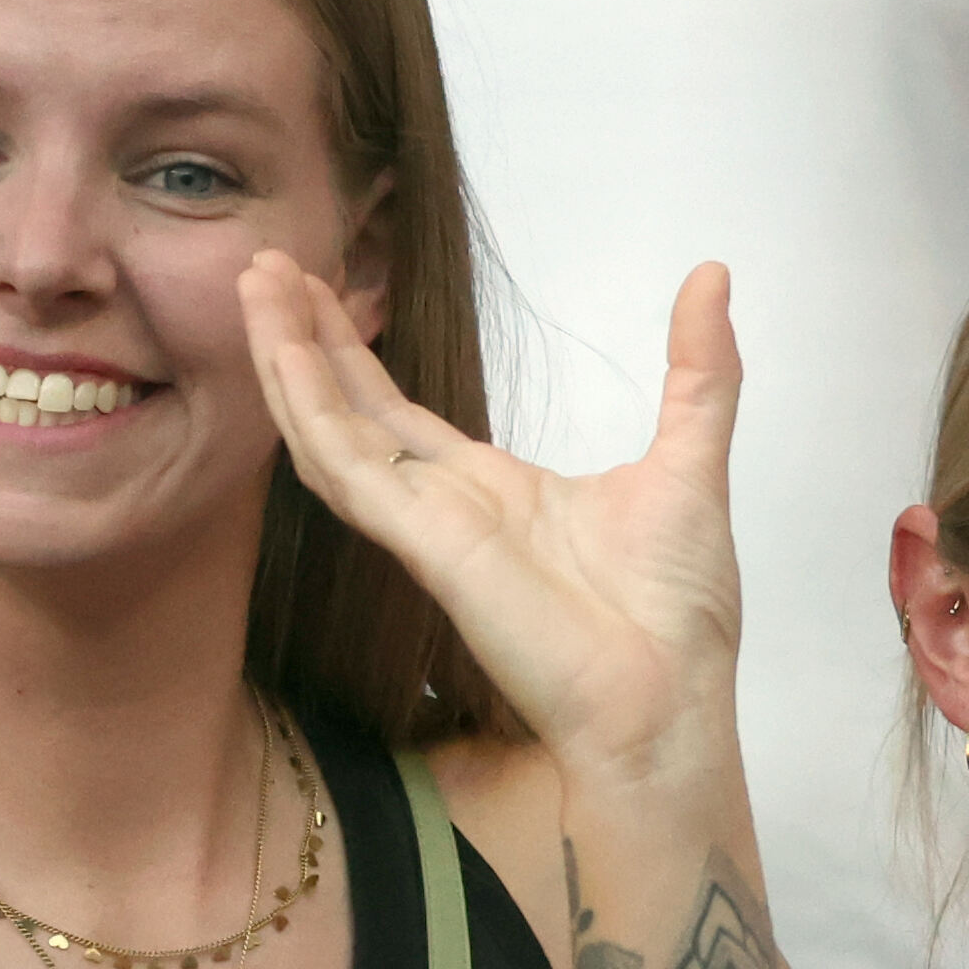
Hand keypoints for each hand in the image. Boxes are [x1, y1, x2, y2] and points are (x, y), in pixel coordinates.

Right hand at [241, 255, 749, 797]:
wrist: (670, 703)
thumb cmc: (679, 613)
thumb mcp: (693, 460)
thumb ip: (697, 370)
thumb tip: (712, 276)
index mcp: (494, 493)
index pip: (398, 411)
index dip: (354, 352)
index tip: (326, 286)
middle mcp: (446, 508)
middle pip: (350, 411)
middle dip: (305, 340)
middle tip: (265, 265)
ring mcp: (426, 527)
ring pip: (331, 433)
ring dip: (289, 360)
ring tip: (256, 283)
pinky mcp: (425, 545)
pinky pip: (348, 470)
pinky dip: (311, 410)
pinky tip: (285, 353)